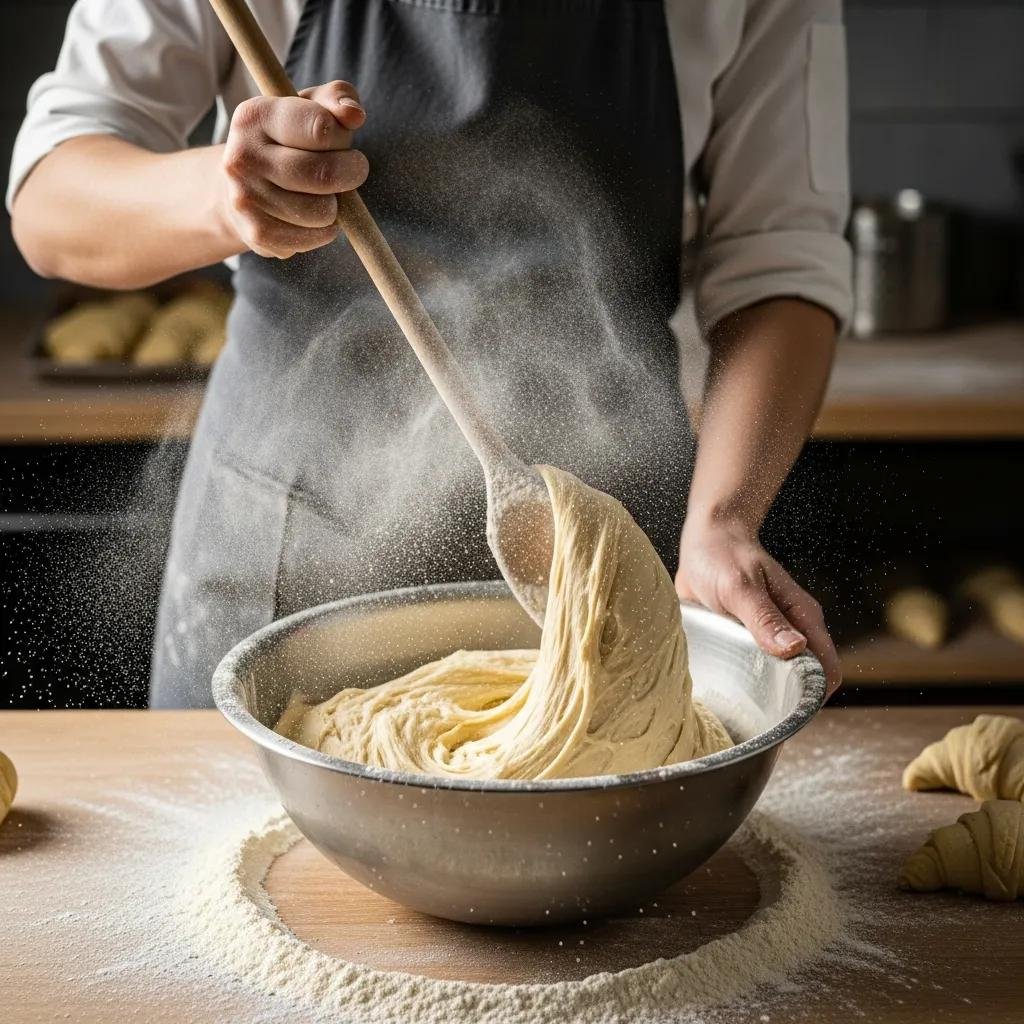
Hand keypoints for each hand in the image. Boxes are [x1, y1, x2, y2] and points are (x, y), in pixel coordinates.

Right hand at [218, 80, 368, 258]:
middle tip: (350, 170)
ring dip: (336, 205)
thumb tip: (354, 114)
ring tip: (323, 194)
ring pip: (323, 211)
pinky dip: (325, 231)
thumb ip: (337, 98)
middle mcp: (242, 156)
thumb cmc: (288, 141)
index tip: (341, 139)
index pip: (322, 128)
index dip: (343, 137)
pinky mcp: (257, 233)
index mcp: (254, 116)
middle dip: (351, 174)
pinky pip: (315, 238)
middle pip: (324, 174)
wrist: (240, 188)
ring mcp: (246, 197)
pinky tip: (313, 218)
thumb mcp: (309, 107)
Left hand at [675, 516, 841, 695]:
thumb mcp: (740, 586)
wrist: (705, 540)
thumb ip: (765, 618)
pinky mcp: (749, 640)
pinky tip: (725, 689)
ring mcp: (771, 637)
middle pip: (803, 679)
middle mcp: (793, 630)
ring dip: (762, 693)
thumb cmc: (723, 556)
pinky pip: (755, 668)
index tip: (784, 713)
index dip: (812, 695)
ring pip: (778, 677)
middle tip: (753, 716)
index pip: (825, 668)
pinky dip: (745, 681)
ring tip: (736, 707)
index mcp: (803, 617)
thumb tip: (795, 649)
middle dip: (784, 700)